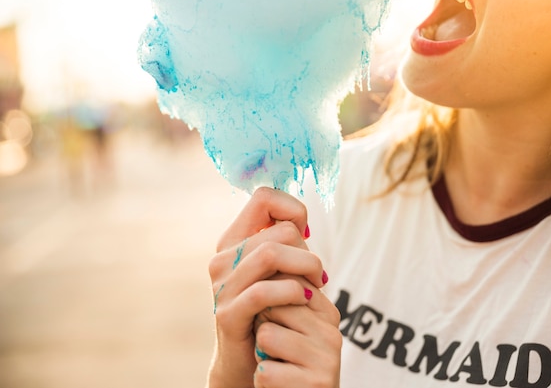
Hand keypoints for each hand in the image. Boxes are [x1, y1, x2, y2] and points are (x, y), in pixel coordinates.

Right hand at [208, 187, 326, 387]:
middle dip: (309, 250)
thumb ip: (285, 243)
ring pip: (271, 254)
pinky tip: (305, 301)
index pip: (263, 197)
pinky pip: (264, 291)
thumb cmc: (271, 310)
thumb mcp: (278, 271)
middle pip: (278, 230)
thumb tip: (301, 220)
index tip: (305, 234)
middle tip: (319, 275)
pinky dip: (293, 292)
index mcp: (233, 240)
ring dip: (305, 268)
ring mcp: (222, 286)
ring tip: (317, 286)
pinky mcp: (227, 314)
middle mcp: (222, 258)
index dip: (293, 208)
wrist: (247, 362)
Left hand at [253, 277, 341, 387]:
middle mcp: (332, 332)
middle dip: (262, 326)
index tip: (273, 324)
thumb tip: (262, 257)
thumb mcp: (289, 325)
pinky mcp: (316, 383)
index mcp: (327, 313)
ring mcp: (327, 359)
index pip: (286, 284)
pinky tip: (277, 383)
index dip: (266, 304)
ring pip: (267, 336)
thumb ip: (283, 295)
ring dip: (261, 352)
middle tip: (273, 348)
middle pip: (273, 307)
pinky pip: (266, 371)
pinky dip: (262, 379)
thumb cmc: (285, 360)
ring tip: (276, 363)